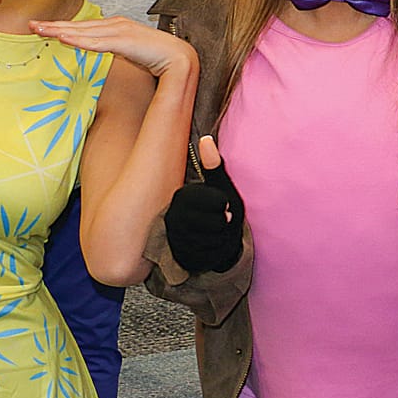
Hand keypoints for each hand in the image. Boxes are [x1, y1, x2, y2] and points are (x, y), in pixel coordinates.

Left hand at [31, 15, 198, 80]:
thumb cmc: (157, 56)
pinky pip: (96, 42)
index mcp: (116, 26)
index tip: (42, 28)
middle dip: (54, 25)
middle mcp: (115, 24)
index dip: (62, 26)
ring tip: (41, 30)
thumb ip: (113, 49)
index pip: (84, 26)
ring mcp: (120, 31)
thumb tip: (99, 52)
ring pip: (84, 31)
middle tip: (32, 25)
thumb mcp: (128, 52)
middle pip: (79, 25)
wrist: (179, 57)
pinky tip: (63, 38)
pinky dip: (78, 40)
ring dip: (61, 31)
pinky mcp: (124, 41)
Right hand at [164, 135, 244, 274]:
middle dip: (225, 224)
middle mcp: (173, 218)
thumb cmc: (220, 209)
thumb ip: (214, 167)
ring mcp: (174, 239)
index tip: (223, 205)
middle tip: (220, 220)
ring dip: (222, 239)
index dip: (225, 204)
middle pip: (216, 223)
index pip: (217, 202)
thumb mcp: (221, 187)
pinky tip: (211, 246)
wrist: (213, 240)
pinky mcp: (179, 257)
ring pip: (213, 241)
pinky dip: (216, 253)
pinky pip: (208, 257)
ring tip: (216, 233)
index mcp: (182, 197)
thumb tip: (206, 140)